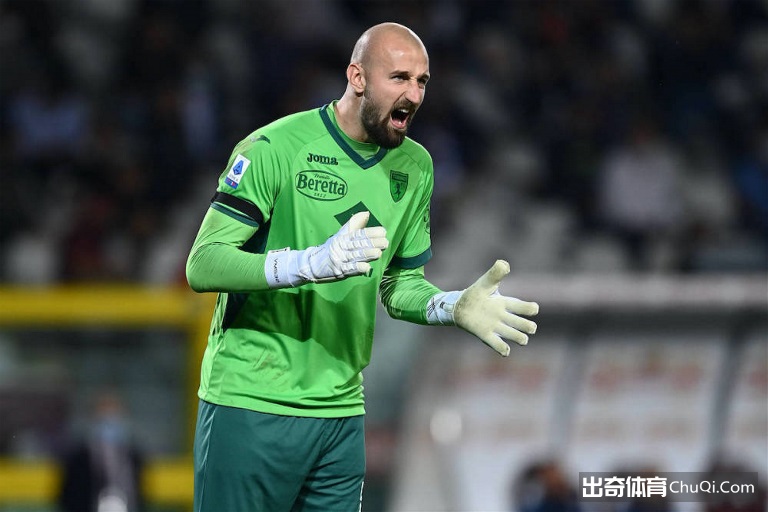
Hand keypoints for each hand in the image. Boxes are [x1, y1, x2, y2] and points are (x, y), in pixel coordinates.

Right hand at [265, 211, 388, 287]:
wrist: (311, 263)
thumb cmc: (330, 249)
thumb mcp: (341, 236)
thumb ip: (354, 226)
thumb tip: (366, 213)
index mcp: (343, 238)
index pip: (358, 234)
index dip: (371, 232)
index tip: (383, 231)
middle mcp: (341, 247)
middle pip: (358, 244)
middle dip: (372, 243)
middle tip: (385, 242)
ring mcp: (339, 259)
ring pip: (354, 256)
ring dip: (366, 255)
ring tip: (378, 253)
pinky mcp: (337, 270)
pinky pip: (348, 269)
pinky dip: (357, 268)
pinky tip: (366, 268)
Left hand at [427, 260, 537, 355]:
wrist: (459, 306)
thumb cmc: (475, 294)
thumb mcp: (485, 282)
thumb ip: (494, 273)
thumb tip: (504, 263)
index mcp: (503, 303)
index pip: (519, 306)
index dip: (528, 308)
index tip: (534, 308)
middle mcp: (502, 316)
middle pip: (519, 322)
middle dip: (527, 326)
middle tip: (531, 328)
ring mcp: (494, 326)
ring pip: (511, 334)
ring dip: (519, 337)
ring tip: (523, 340)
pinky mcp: (485, 335)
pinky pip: (496, 343)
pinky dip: (502, 348)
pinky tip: (506, 351)